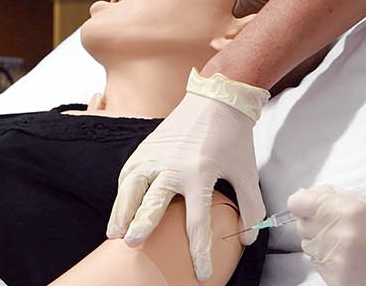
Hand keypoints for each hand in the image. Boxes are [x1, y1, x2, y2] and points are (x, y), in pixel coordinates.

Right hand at [108, 71, 268, 280]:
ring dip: (121, 211)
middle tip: (132, 244)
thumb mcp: (246, 173)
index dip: (199, 252)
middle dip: (142, 225)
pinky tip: (120, 209)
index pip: (197, 222)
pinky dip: (122, 193)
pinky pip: (128, 174)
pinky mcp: (146, 148)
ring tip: (114, 234)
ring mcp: (155, 155)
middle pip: (152, 202)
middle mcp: (172, 166)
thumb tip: (247, 238)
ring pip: (130, 187)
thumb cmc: (232, 137)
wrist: (217, 98)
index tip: (200, 274)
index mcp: (199, 174)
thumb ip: (250, 208)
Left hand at [288, 186, 365, 285]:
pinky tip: (352, 258)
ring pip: (308, 247)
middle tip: (340, 226)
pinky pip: (318, 266)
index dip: (304, 203)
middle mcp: (340, 236)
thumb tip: (305, 197)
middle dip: (316, 223)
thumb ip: (334, 198)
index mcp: (348, 210)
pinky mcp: (337, 280)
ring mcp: (337, 261)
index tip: (310, 206)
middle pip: (302, 225)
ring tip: (350, 244)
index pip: (297, 203)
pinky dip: (330, 261)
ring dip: (322, 243)